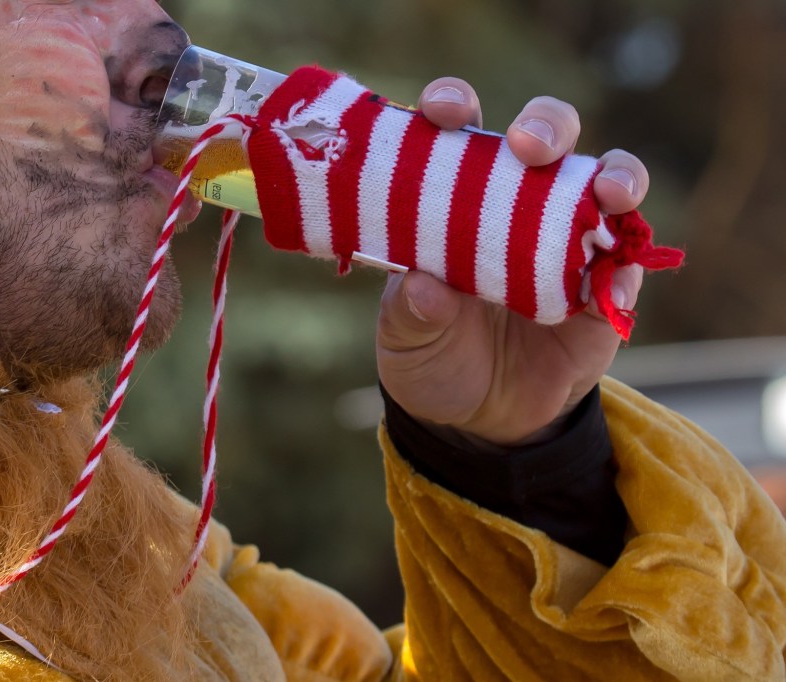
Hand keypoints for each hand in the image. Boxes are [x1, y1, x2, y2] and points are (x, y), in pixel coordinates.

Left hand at [376, 79, 648, 445]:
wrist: (481, 421)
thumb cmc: (432, 359)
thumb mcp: (405, 343)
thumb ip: (410, 314)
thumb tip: (422, 285)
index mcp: (454, 200)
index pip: (458, 133)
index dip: (454, 106)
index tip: (446, 111)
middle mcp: (516, 204)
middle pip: (544, 135)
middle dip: (545, 124)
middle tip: (530, 146)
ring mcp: (568, 238)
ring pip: (606, 178)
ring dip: (616, 174)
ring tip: (610, 192)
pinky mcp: (606, 283)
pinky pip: (631, 259)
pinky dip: (628, 262)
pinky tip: (612, 285)